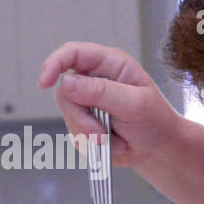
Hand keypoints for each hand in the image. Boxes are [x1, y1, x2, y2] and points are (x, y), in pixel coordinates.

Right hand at [38, 41, 182, 169]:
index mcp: (110, 64)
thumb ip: (102, 92)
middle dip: (81, 118)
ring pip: (68, 116)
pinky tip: (112, 144)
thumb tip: (66, 82)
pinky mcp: (84, 123)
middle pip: (65, 92)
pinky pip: (74, 134)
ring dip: (89, 134)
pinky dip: (91, 144)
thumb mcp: (135, 104)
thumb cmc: (155, 120)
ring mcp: (88, 102)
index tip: (44, 83)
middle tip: (103, 134)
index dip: (55, 64)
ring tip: (114, 139)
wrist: (158, 149)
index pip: (73, 53)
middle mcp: (95, 80)